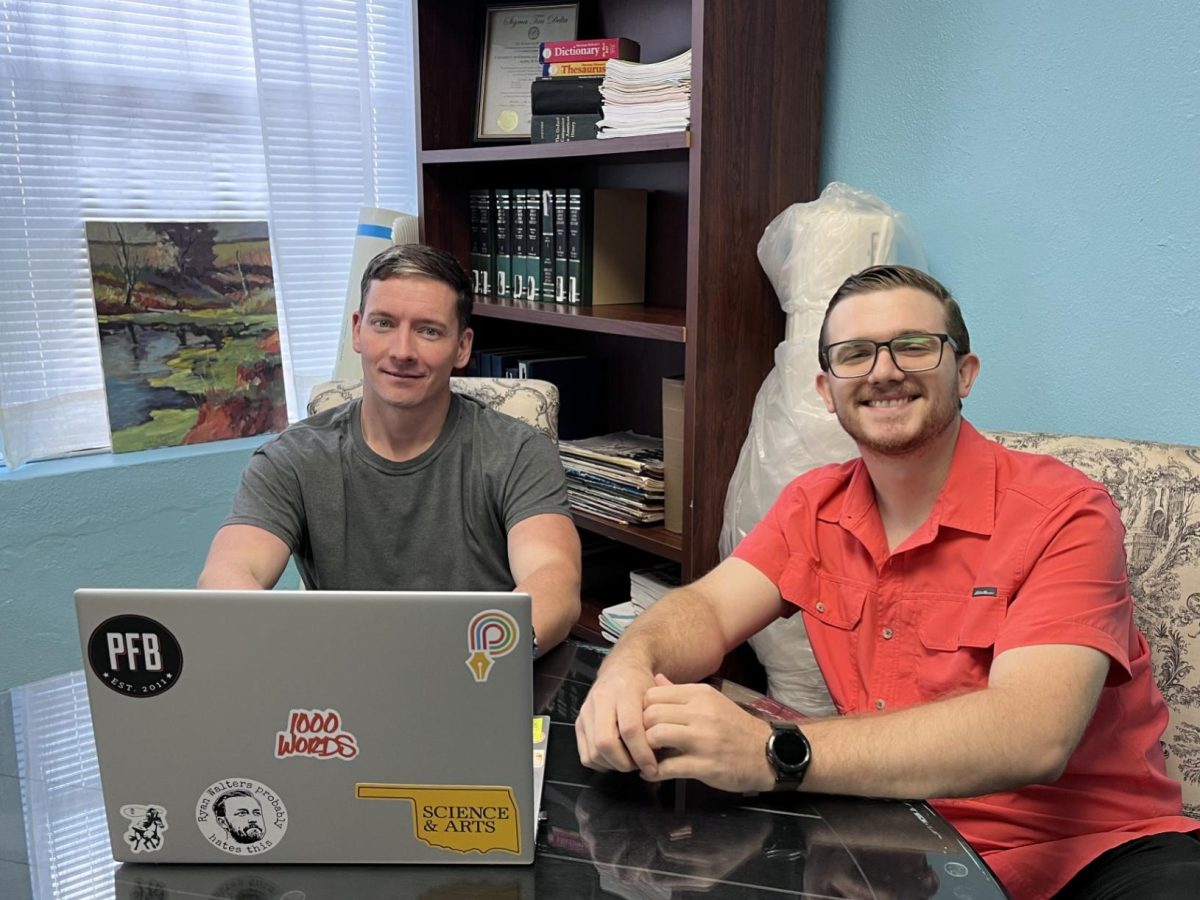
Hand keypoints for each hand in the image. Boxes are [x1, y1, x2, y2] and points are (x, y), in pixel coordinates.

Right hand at [576, 662, 658, 774]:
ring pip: (594, 752)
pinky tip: (616, 758)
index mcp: (624, 690)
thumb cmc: (642, 685)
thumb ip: (660, 722)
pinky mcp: (578, 722)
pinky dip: (602, 764)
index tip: (653, 767)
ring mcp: (586, 711)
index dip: (642, 753)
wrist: (621, 668)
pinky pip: (586, 755)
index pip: (630, 729)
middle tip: (639, 766)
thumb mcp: (657, 695)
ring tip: (630, 761)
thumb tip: (661, 756)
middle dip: (624, 763)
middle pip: (605, 742)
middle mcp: (601, 699)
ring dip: (613, 765)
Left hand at [642, 675, 774, 792]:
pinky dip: (654, 773)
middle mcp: (700, 713)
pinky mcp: (705, 766)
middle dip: (641, 730)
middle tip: (642, 741)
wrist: (766, 753)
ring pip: (655, 736)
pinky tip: (653, 774)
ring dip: (646, 750)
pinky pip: (668, 768)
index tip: (642, 722)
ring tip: (647, 756)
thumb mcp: (711, 702)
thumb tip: (656, 679)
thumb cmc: (735, 727)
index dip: (642, 709)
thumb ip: (681, 692)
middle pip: (650, 714)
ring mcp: (703, 740)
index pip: (653, 694)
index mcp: (700, 694)